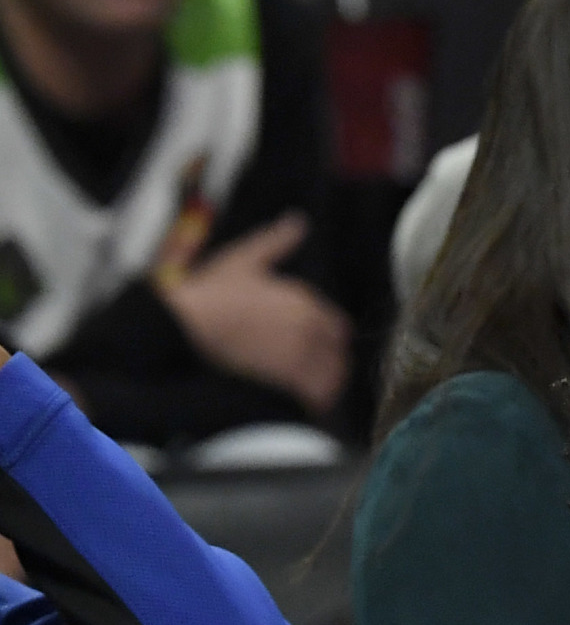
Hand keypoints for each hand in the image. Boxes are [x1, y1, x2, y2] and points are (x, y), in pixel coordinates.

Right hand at [162, 214, 350, 415]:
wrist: (180, 335)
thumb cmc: (205, 298)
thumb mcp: (240, 262)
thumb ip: (274, 243)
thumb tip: (299, 220)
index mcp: (304, 299)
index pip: (334, 326)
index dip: (318, 340)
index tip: (296, 349)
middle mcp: (312, 326)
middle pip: (335, 352)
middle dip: (321, 362)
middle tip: (292, 372)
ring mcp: (305, 356)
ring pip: (331, 376)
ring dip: (319, 384)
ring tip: (290, 389)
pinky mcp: (295, 385)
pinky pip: (320, 399)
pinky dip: (312, 403)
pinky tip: (292, 404)